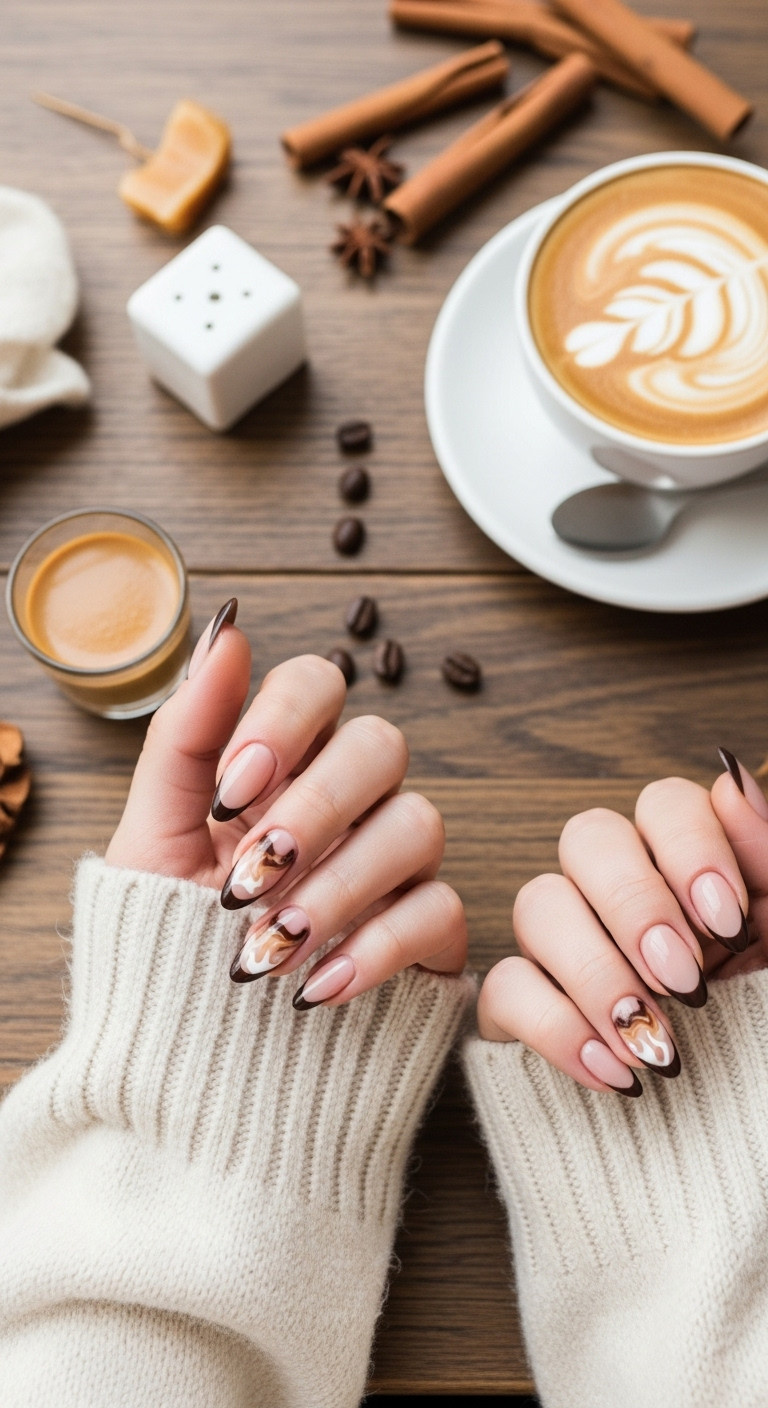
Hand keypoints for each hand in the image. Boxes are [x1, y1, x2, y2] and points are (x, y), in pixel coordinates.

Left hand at [106, 601, 466, 1006]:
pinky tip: (315, 986)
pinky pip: (442, 909)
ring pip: (419, 823)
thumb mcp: (154, 835)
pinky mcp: (431, 933)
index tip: (230, 788)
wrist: (192, 1050)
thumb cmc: (171, 932)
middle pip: (382, 744)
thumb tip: (225, 628)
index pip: (319, 683)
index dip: (285, 719)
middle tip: (247, 876)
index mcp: (285, 761)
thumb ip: (187, 732)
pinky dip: (377, 946)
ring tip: (265, 947)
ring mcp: (397, 863)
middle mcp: (353, 799)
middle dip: (314, 807)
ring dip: (337, 885)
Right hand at [477, 749, 767, 1095]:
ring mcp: (569, 951)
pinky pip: (503, 986)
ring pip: (538, 902)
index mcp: (694, 873)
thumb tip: (732, 778)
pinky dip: (556, 1027)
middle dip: (634, 902)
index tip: (727, 920)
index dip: (688, 846)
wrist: (740, 1157)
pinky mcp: (526, 1011)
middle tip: (684, 978)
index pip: (663, 803)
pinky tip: (614, 1072)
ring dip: (596, 971)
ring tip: (654, 1044)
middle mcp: (625, 896)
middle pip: (588, 836)